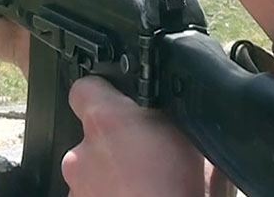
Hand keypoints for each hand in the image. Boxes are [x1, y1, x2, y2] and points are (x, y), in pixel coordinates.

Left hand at [62, 76, 205, 196]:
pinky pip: (92, 195)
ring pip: (92, 169)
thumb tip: (188, 110)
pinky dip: (108, 196)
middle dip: (116, 141)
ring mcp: (78, 186)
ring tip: (144, 186)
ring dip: (111, 173)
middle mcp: (84, 151)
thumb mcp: (195, 143)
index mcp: (110, 121)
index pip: (85, 87)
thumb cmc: (180, 194)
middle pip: (92, 134)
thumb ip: (176, 120)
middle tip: (147, 154)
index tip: (119, 99)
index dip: (102, 91)